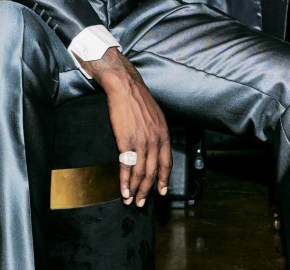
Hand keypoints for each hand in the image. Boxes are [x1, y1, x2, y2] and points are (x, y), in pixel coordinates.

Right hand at [78, 49, 170, 206]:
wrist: (125, 87)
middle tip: (142, 203)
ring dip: (135, 189)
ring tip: (131, 200)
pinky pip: (126, 166)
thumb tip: (156, 148)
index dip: (164, 179)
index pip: (166, 162)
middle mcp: (155, 140)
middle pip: (153, 172)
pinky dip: (124, 181)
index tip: (161, 192)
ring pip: (140, 172)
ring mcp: (140, 141)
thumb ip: (157, 133)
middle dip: (148, 190)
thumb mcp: (156, 116)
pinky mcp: (125, 141)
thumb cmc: (139, 100)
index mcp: (164, 134)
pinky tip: (123, 189)